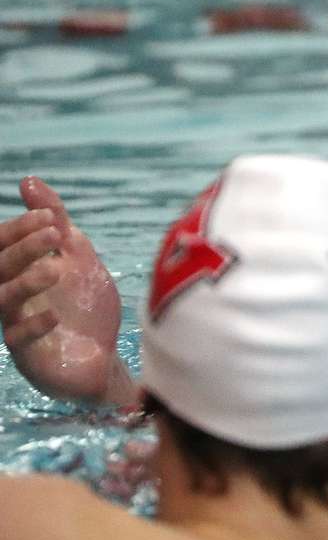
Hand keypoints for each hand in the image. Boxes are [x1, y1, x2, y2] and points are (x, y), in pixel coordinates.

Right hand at [0, 177, 133, 403]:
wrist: (105, 359)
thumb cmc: (86, 307)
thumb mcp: (79, 258)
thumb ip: (58, 223)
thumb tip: (28, 180)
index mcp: (19, 272)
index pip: (1, 245)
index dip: (18, 229)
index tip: (47, 216)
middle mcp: (10, 298)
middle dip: (23, 247)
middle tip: (54, 234)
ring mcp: (16, 326)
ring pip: (3, 301)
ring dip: (25, 282)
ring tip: (55, 270)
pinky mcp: (28, 357)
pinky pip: (18, 340)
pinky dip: (35, 325)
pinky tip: (54, 315)